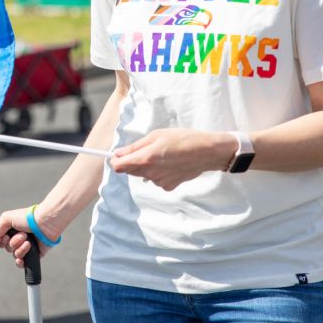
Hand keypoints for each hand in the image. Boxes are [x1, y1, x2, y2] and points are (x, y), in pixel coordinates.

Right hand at [0, 206, 56, 267]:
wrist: (45, 223)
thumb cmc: (28, 218)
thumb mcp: (6, 219)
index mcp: (12, 230)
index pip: (1, 241)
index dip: (2, 240)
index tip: (8, 235)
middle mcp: (19, 238)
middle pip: (8, 248)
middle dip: (14, 243)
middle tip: (23, 235)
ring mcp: (27, 247)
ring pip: (15, 255)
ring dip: (20, 249)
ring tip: (28, 242)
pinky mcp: (34, 254)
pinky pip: (23, 263)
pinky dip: (20, 262)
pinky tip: (22, 259)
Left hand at [109, 128, 232, 190]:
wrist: (206, 152)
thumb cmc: (182, 139)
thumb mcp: (156, 135)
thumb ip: (134, 147)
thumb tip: (117, 153)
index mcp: (145, 158)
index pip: (118, 166)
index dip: (116, 160)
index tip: (120, 154)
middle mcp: (150, 173)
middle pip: (130, 171)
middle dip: (133, 161)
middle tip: (148, 149)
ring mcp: (159, 182)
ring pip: (144, 175)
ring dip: (148, 167)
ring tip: (164, 155)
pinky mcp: (168, 187)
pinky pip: (157, 180)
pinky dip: (160, 173)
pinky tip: (171, 164)